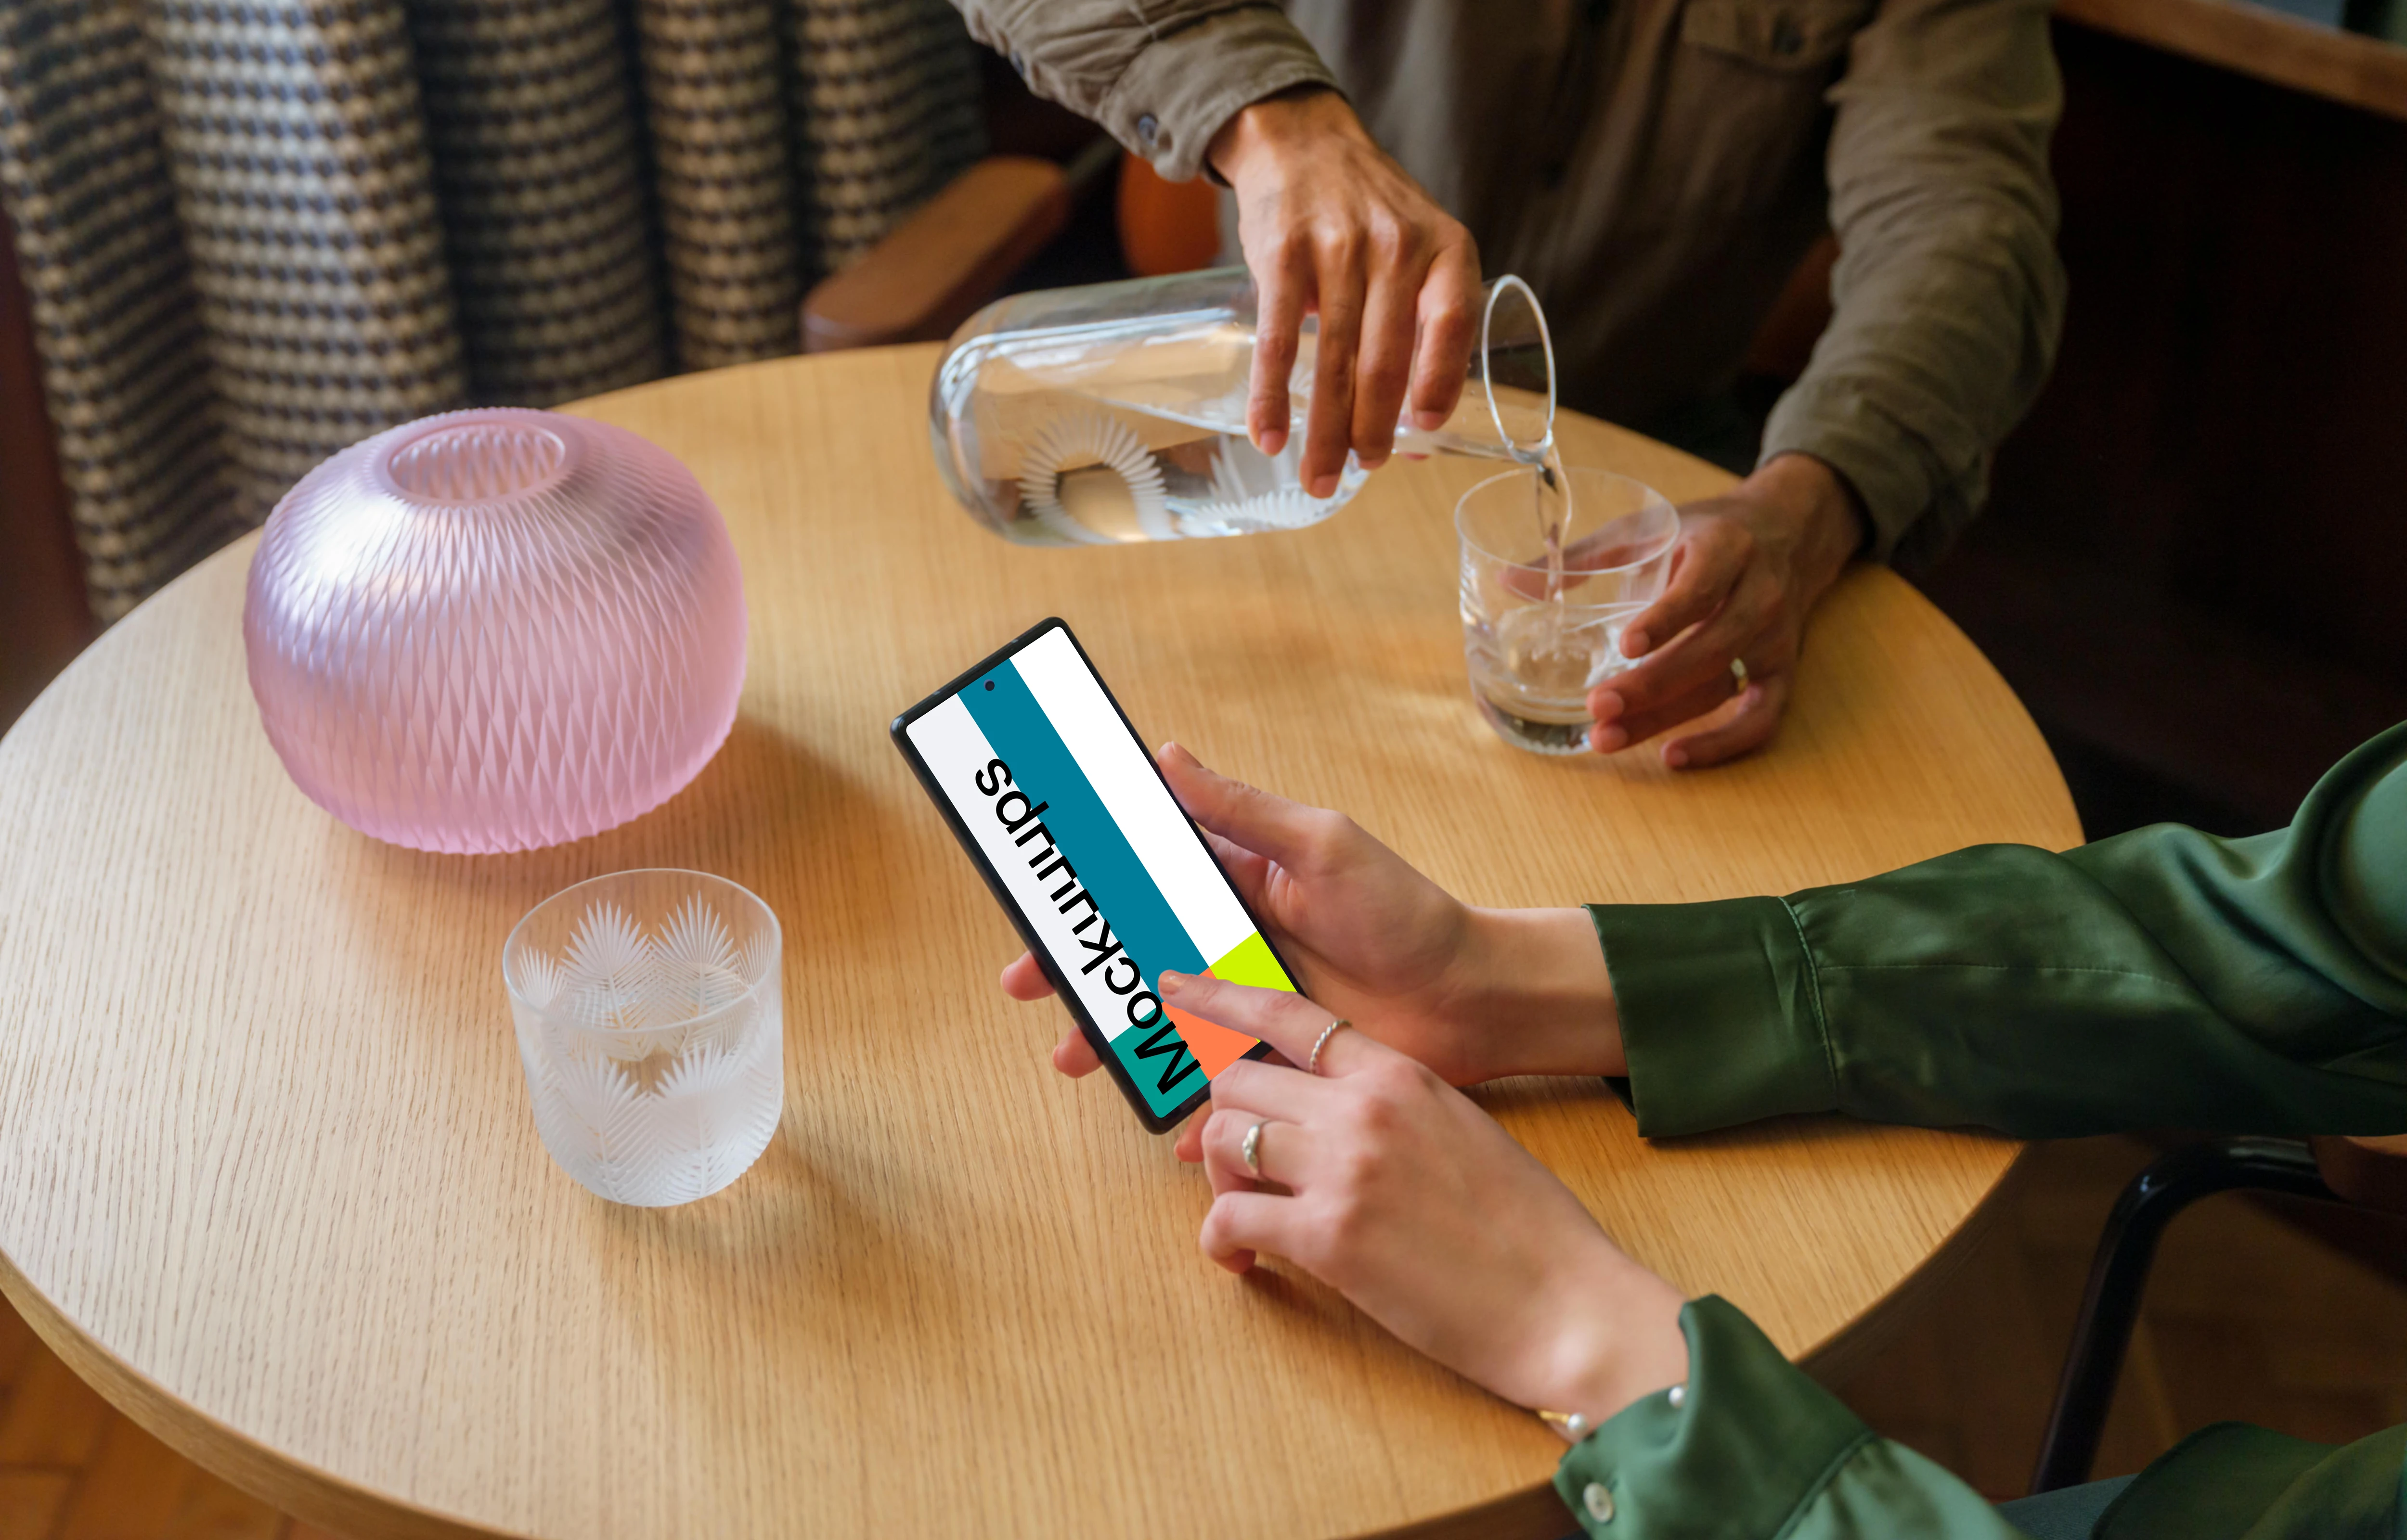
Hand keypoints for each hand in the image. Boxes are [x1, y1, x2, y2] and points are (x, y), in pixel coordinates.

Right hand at [1000, 745, 1622, 1154]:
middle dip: (1078, 972)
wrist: (1470, 996)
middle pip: (1133, 954)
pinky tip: (1166, 1126)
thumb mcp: (1322, 845)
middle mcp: (1231, 942)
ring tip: (1077, 1059)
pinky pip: (1212, 1081)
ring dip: (1113, 1039)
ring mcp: (1247, 1002)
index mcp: (1234, 883)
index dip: (1087, 891)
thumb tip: (1165, 755)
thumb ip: (1242, 810)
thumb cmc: (1405, 912)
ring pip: (1158, 1021)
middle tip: (1028, 987)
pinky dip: (1185, 1106)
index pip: (1142, 880)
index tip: (1038, 902)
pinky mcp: (1271, 1057)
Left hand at [1173, 971, 1689, 1424]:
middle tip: (1235, 1168)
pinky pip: (1229, 1219)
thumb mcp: (1462, 1132)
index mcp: (1399, 1073)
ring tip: (1242, 1217)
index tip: (1175, 990)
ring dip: (1216, 1181)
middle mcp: (1362, 1107)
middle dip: (1221, 1121)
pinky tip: (1241, 1262)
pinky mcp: (1327, 1237)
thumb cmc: (1526, 1228)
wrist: (1565, 1302)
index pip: (1288, 1015)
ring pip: (1221, 1141)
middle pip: (1238, 1080)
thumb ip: (1394, 1108)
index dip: (1221, 999)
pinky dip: (1220, 1242)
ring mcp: (1341, 1168)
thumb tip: (1333, 1114)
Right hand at [1207, 88, 1481, 498]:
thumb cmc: (1370, 215)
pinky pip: (1279, 340)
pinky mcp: (1283, 254)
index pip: (1453, 323)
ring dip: (1324, 430)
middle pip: (1385, 358)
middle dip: (1372, 429)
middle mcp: (1397, 246)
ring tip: (1319, 477)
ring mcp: (1338, 249)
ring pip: (1333, 360)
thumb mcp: (1418, 251)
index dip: (1440, 382)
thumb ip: (1423, 330)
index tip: (1425, 431)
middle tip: (1361, 471)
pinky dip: (1272, 396)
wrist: (1304, 141)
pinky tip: (1270, 436)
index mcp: (1446, 249)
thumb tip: (1418, 440)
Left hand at [1588, 454, 1865, 767]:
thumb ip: (1586, 555)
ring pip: (1722, 687)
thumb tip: (1509, 580)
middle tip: (1596, 706)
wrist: (1786, 535)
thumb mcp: (1652, 527)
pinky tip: (1674, 757)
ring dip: (1665, 719)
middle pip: (1709, 648)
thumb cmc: (1705, 534)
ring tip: (1606, 737)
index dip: (1665, 619)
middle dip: (1650, 684)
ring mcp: (1775, 640)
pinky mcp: (1781, 673)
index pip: (1700, 588)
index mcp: (1728, 549)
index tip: (1624, 645)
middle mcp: (1761, 594)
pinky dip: (1722, 745)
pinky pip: (1760, 720)